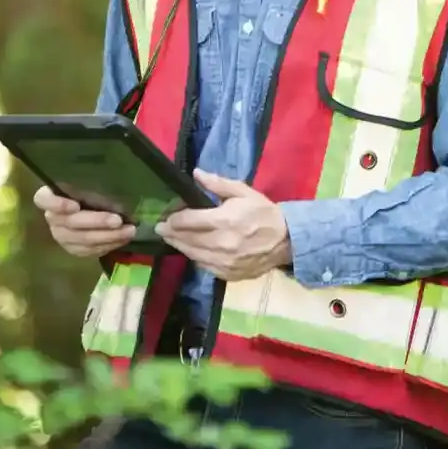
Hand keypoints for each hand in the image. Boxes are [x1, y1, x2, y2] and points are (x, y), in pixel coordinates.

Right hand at [34, 185, 135, 257]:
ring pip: (81, 240)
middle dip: (96, 222)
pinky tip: (123, 239)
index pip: (43, 199)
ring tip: (129, 231)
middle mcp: (53, 217)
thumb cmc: (93, 187)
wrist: (95, 208)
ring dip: (107, 237)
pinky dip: (107, 245)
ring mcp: (61, 235)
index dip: (57, 204)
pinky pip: (88, 250)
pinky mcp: (72, 248)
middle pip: (69, 222)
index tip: (75, 206)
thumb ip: (95, 180)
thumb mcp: (92, 180)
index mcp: (50, 196)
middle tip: (118, 220)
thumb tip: (116, 172)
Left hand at [155, 170, 291, 281]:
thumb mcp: (244, 192)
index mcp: (223, 220)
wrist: (286, 240)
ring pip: (191, 254)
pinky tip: (193, 250)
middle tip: (161, 228)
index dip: (172, 219)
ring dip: (179, 246)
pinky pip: (203, 266)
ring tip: (172, 238)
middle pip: (185, 240)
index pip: (187, 221)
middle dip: (170, 233)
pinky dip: (195, 257)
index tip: (165, 217)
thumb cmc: (264, 213)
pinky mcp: (227, 274)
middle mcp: (220, 244)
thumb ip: (218, 183)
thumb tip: (196, 174)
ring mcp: (223, 262)